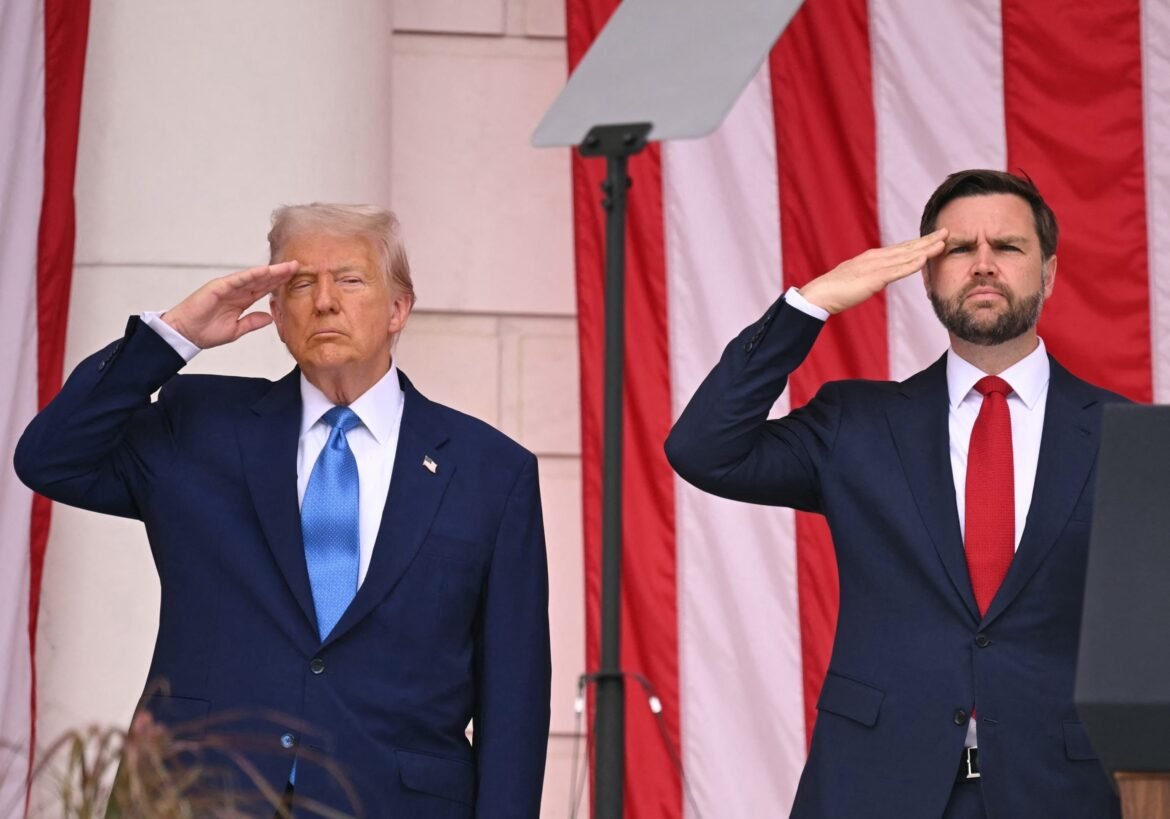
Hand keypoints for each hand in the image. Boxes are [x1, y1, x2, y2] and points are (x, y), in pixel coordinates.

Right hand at [161, 262, 298, 348]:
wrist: (185, 335)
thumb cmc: (205, 332)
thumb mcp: (236, 329)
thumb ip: (252, 322)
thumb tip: (270, 318)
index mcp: (241, 300)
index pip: (264, 289)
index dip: (280, 284)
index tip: (296, 279)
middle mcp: (236, 291)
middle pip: (262, 280)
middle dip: (280, 274)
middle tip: (298, 266)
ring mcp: (228, 287)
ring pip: (253, 277)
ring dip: (270, 271)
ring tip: (287, 267)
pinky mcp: (218, 287)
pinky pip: (237, 279)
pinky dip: (251, 274)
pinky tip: (265, 271)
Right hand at [798, 229, 946, 314]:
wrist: (821, 294)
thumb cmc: (836, 290)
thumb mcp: (858, 278)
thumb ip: (871, 275)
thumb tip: (880, 277)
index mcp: (873, 257)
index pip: (901, 248)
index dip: (919, 242)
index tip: (935, 237)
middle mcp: (876, 257)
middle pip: (907, 247)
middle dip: (928, 239)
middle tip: (946, 231)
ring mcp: (875, 266)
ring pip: (906, 255)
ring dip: (926, 248)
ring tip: (943, 242)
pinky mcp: (874, 278)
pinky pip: (897, 270)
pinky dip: (912, 264)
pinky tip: (925, 259)